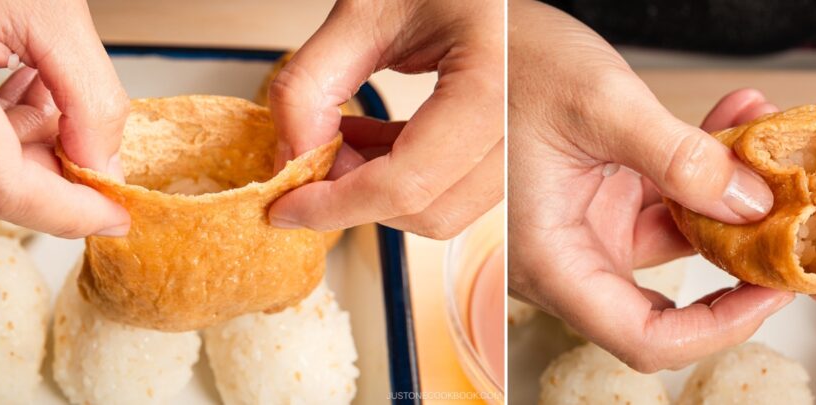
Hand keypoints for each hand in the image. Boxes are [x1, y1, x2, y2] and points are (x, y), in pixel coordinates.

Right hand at [0, 0, 129, 237]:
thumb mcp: (47, 9)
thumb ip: (89, 93)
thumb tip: (104, 167)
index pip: (2, 188)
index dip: (70, 214)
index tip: (118, 216)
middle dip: (56, 176)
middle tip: (100, 144)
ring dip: (31, 146)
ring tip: (54, 86)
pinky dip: (3, 128)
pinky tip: (27, 85)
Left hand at [266, 0, 503, 238]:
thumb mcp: (366, 13)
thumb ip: (312, 85)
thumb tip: (290, 159)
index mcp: (487, 87)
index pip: (404, 184)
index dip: (333, 206)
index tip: (288, 208)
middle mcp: (519, 127)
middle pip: (428, 211)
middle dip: (356, 199)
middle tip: (312, 159)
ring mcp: (527, 146)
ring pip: (444, 211)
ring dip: (380, 191)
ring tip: (345, 141)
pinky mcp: (520, 154)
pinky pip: (460, 193)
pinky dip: (408, 181)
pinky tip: (375, 144)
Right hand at [508, 1, 789, 372]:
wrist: (484, 30)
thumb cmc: (509, 64)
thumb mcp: (600, 104)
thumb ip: (678, 158)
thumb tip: (748, 203)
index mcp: (548, 259)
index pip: (641, 337)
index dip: (715, 330)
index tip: (770, 293)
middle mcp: (567, 257)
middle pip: (669, 302)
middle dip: (738, 262)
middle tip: (793, 225)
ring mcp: (589, 230)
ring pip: (680, 244)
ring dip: (730, 200)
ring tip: (766, 144)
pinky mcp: (604, 201)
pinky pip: (671, 203)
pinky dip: (706, 172)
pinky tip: (736, 127)